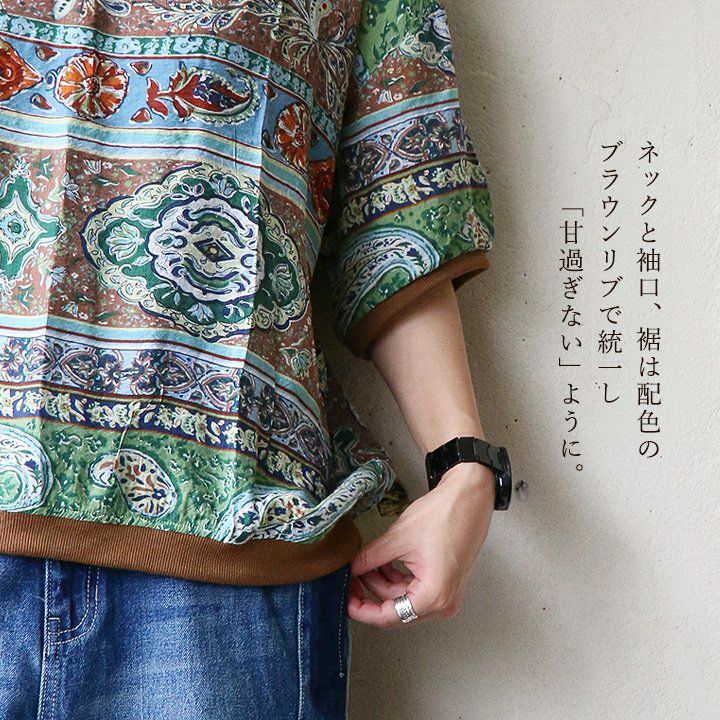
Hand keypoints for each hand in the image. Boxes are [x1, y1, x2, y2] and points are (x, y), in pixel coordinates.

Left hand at [347, 463, 494, 628]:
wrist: (469, 497)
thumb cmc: (445, 515)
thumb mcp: (398, 538)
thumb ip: (369, 558)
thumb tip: (350, 569)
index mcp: (433, 597)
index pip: (388, 617)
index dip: (361, 608)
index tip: (345, 598)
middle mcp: (443, 602)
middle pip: (396, 609)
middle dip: (371, 591)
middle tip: (351, 575)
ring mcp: (446, 592)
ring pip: (403, 597)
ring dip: (382, 581)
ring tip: (366, 562)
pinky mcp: (446, 580)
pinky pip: (414, 587)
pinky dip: (396, 576)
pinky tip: (383, 561)